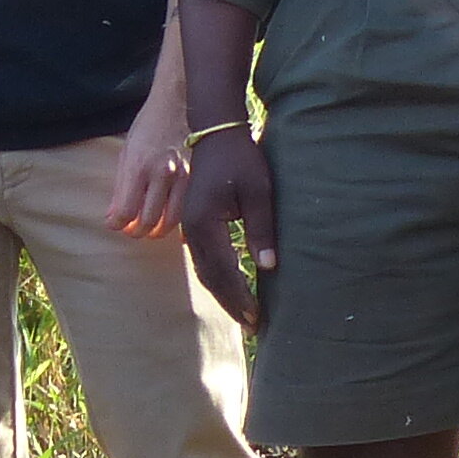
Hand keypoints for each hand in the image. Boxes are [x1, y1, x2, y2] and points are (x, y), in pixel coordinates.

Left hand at [109, 94, 189, 239]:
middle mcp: (162, 174)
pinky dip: (178, 222)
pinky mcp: (197, 179)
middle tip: (132, 230)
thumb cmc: (150, 125)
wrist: (179, 103)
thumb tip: (114, 217)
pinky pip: (188, 210)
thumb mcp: (127, 152)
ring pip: (170, 221)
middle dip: (136, 232)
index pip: (126, 211)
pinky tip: (170, 222)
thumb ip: (121, 187)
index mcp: (139, 167)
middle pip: (148, 222)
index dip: (117, 224)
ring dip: (157, 231)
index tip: (114, 224)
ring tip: (149, 229)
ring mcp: (183, 177)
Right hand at [177, 125, 279, 330]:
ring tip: (245, 314)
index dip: (241, 297)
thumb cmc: (240, 159)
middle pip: (211, 278)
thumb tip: (269, 268)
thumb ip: (262, 230)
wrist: (215, 132)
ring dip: (224, 294)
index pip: (224, 271)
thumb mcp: (259, 192)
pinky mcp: (194, 224)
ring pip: (205, 271)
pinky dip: (218, 278)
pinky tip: (232, 287)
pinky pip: (204, 259)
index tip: (258, 317)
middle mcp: (191, 230)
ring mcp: (189, 227)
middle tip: (253, 325)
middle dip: (231, 303)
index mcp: (204, 224)